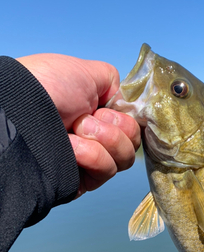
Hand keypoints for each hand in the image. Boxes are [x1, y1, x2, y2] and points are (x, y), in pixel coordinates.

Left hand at [16, 54, 140, 196]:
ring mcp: (90, 161)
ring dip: (104, 139)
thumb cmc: (48, 86)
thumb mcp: (89, 72)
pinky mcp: (83, 180)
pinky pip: (107, 170)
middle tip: (85, 118)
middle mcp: (97, 139)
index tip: (106, 107)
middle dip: (115, 127)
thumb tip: (125, 100)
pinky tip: (71, 147)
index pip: (133, 125)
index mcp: (99, 115)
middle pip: (133, 143)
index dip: (126, 117)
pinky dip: (92, 155)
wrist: (22, 111)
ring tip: (75, 130)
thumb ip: (113, 83)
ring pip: (125, 159)